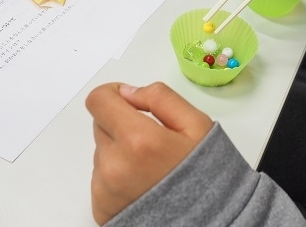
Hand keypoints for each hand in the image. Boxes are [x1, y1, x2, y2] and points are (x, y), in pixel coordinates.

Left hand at [85, 82, 213, 224]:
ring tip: (152, 166)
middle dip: (122, 123)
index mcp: (138, 140)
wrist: (205, 221)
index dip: (113, 94)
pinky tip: (144, 183)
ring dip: (121, 150)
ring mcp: (104, 189)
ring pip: (102, 151)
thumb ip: (161, 98)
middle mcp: (114, 165)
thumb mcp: (197, 125)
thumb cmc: (206, 176)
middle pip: (100, 124)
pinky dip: (118, 175)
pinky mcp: (101, 207)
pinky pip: (101, 177)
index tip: (129, 101)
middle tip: (152, 139)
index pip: (99, 100)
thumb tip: (130, 92)